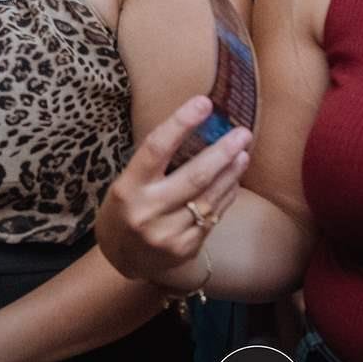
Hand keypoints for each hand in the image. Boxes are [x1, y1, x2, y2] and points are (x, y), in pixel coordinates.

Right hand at [96, 96, 250, 283]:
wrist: (119, 258)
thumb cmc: (125, 210)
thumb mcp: (128, 183)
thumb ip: (156, 164)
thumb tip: (198, 131)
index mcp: (128, 187)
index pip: (157, 148)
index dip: (181, 123)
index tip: (203, 103)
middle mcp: (147, 210)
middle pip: (194, 175)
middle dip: (223, 152)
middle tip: (242, 134)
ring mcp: (167, 233)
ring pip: (209, 197)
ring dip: (231, 173)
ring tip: (243, 154)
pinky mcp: (184, 248)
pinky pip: (212, 217)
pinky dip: (225, 196)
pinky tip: (232, 182)